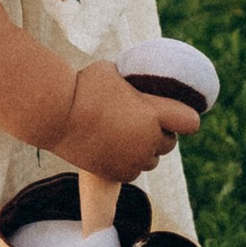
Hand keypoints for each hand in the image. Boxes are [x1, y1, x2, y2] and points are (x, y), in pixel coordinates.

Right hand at [58, 60, 191, 182]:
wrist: (55, 114)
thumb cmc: (84, 85)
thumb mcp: (115, 72)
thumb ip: (135, 84)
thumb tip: (141, 84)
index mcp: (153, 113)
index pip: (190, 122)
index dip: (185, 117)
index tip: (175, 112)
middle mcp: (149, 140)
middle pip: (170, 142)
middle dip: (160, 132)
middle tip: (139, 119)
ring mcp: (134, 160)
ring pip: (152, 159)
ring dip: (145, 149)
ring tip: (123, 134)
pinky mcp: (119, 174)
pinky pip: (134, 171)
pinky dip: (128, 162)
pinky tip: (112, 147)